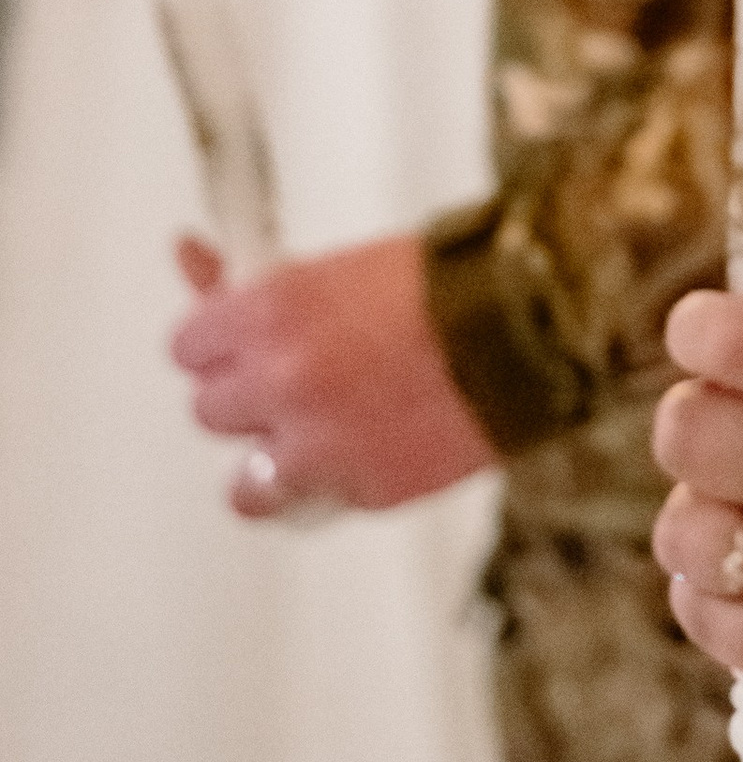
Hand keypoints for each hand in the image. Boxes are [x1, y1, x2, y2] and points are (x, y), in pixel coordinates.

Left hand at [171, 230, 494, 515]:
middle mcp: (280, 381)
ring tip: (321, 437)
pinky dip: (336, 485)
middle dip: (252, 397)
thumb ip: (269, 289)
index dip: (221, 345)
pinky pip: (315, 505)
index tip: (243, 344)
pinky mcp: (362, 490)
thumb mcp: (344, 267)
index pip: (189, 346)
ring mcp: (318, 445)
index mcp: (270, 311)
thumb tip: (193, 257)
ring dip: (276, 460)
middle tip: (297, 381)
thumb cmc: (454, 280)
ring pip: (246, 484)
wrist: (534, 325)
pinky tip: (375, 447)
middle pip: (212, 411)